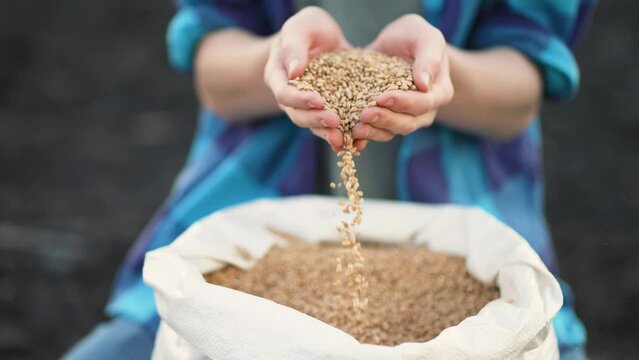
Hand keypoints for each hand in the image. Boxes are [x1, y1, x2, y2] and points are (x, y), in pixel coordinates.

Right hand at [264, 7, 350, 149]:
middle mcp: (291, 97)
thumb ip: (295, 46)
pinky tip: (358, 142)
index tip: (318, 100)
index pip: (285, 94)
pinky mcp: (328, 111)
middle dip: (316, 121)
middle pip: (298, 115)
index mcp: (278, 77)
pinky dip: (345, 135)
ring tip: (343, 140)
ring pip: (315, 126)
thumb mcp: (301, 27)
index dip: (300, 99)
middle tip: (334, 123)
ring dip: (328, 134)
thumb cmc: (308, 29)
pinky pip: (333, 127)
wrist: (321, 38)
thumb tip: (295, 71)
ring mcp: (309, 107)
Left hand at [352, 15, 453, 147]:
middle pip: (406, 123)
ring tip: (356, 128)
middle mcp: (423, 112)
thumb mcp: (426, 37)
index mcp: (438, 93)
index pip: (423, 103)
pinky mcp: (383, 120)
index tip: (383, 97)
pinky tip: (351, 138)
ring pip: (390, 132)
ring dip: (373, 132)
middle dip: (385, 120)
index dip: (403, 103)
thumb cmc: (414, 37)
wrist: (396, 43)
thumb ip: (429, 58)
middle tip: (365, 114)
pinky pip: (375, 133)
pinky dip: (363, 137)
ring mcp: (403, 118)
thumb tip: (424, 84)